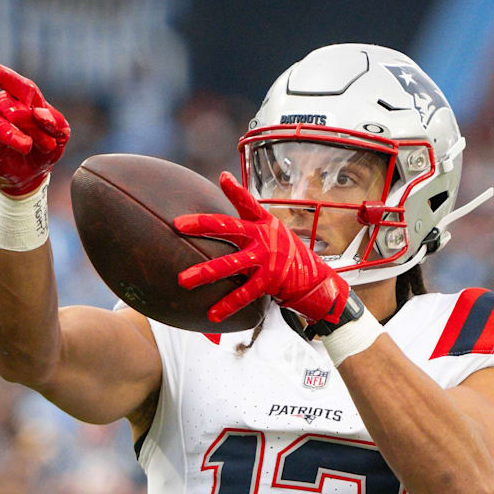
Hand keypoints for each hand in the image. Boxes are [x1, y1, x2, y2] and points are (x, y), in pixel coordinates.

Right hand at [0, 60, 69, 196]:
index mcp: (25, 100)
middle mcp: (4, 107)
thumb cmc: (45, 148)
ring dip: (12, 134)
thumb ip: (56, 124)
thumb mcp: (60, 137)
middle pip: (13, 107)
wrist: (34, 173)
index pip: (18, 86)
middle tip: (47, 144)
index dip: (2, 75)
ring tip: (26, 146)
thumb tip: (40, 114)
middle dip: (31, 125)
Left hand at [175, 172, 349, 323]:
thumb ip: (247, 213)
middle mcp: (264, 237)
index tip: (223, 178)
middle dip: (203, 225)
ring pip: (230, 264)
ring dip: (205, 272)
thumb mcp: (270, 229)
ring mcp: (266, 260)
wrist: (314, 279)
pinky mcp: (269, 281)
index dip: (236, 190)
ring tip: (183, 280)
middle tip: (179, 225)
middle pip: (230, 228)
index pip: (248, 203)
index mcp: (263, 223)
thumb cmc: (285, 251)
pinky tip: (212, 315)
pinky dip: (227, 305)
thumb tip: (224, 180)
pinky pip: (244, 294)